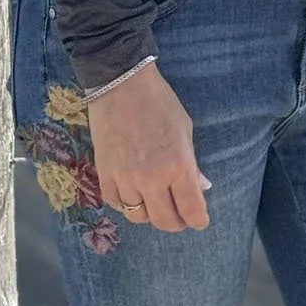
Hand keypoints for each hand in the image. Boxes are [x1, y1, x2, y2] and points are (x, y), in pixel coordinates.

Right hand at [87, 62, 211, 231]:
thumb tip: (200, 188)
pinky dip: (126, 204)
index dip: (198, 220)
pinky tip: (133, 192)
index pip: (191, 210)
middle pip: (165, 221)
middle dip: (176, 222)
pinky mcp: (104, 174)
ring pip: (139, 217)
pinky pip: (116, 204)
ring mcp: (125, 179)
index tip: (199, 219)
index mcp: (178, 165)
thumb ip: (191, 164)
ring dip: (150, 212)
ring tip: (155, 199)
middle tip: (179, 214)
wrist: (122, 83)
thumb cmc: (160, 102)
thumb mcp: (185, 129)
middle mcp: (152, 179)